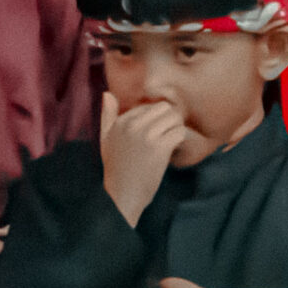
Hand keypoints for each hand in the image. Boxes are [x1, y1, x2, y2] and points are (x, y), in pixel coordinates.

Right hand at [100, 90, 183, 227]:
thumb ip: (107, 115)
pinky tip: (172, 151)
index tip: (153, 136)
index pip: (148, 106)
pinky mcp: (159, 148)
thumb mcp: (106, 139)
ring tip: (169, 143)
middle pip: (165, 108)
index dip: (156, 120)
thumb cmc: (116, 168)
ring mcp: (146, 135)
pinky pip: (180, 133)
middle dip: (169, 121)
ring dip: (176, 130)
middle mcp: (132, 125)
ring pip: (174, 118)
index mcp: (120, 122)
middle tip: (166, 137)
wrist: (123, 194)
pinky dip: (180, 141)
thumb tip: (107, 93)